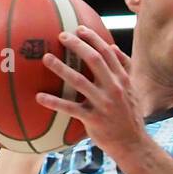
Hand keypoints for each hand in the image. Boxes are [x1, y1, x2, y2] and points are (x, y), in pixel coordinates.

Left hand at [37, 27, 143, 156]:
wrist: (133, 144)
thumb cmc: (129, 116)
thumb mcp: (132, 90)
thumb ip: (124, 69)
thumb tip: (113, 47)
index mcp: (122, 80)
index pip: (108, 53)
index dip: (93, 39)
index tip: (79, 29)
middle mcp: (114, 89)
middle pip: (94, 60)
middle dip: (77, 45)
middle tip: (61, 36)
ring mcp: (103, 104)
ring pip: (79, 81)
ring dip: (61, 68)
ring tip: (46, 58)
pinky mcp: (93, 119)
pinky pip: (70, 108)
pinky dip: (54, 102)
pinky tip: (39, 97)